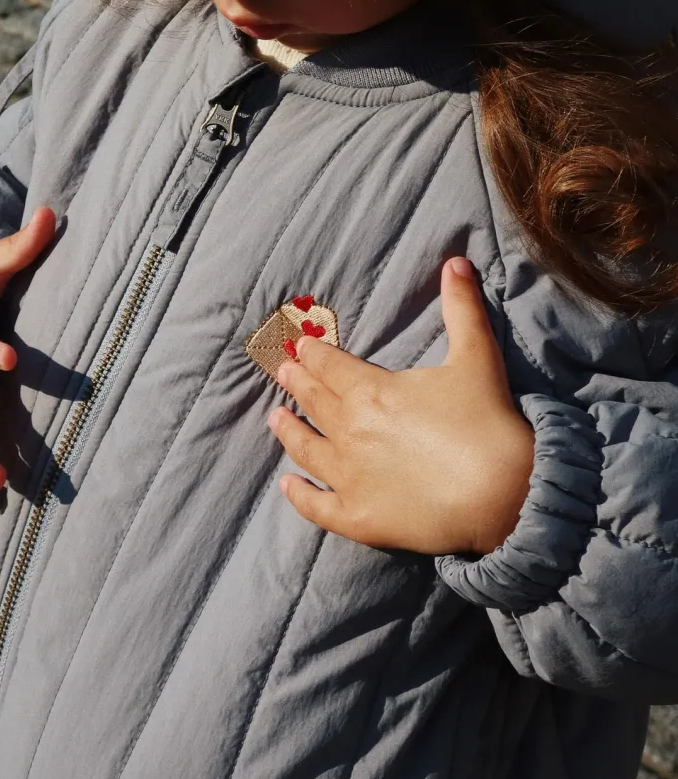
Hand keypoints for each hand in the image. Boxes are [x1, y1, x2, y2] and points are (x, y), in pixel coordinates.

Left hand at [268, 258, 534, 556]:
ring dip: (288, 430)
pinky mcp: (357, 517)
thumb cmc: (487, 422)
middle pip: (314, 401)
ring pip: (306, 448)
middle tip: (282, 371)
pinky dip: (298, 494)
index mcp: (369, 390)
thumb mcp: (476, 356)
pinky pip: (316, 506)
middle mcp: (348, 431)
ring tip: (274, 418)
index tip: (300, 346)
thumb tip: (456, 261)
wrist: (503, 494)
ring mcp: (348, 477)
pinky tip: (286, 485)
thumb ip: (462, 308)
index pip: (329, 365)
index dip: (313, 353)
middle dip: (297, 383)